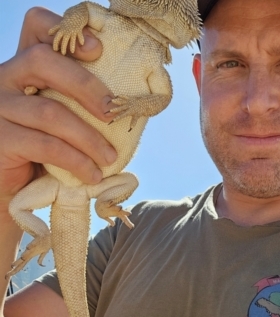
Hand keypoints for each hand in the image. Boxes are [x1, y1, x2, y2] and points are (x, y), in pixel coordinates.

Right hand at [0, 7, 116, 215]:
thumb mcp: (67, 118)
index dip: (65, 31)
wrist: (20, 186)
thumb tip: (127, 106)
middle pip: (43, 61)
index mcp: (26, 67)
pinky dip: (76, 161)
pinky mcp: (0, 138)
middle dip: (87, 86)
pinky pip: (46, 145)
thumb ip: (83, 103)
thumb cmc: (49, 149)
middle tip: (113, 114)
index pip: (36, 27)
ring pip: (50, 112)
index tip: (99, 50)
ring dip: (89, 138)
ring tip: (109, 158)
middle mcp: (6, 77)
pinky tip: (92, 174)